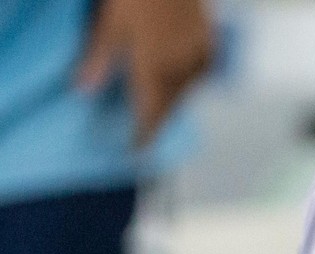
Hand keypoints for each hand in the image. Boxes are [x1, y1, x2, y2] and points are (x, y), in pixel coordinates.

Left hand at [77, 0, 211, 143]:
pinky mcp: (209, 36)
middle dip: (161, 118)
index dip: (146, 133)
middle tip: (150, 130)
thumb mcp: (110, 19)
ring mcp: (198, 51)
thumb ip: (99, 55)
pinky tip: (189, 77)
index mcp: (155, 65)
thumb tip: (83, 91)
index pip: (152, 110)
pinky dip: (193, 80)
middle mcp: (180, 65)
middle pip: (172, 103)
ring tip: (167, 107)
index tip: (139, 149)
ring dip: (176, 101)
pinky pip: (203, 69)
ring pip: (189, 87)